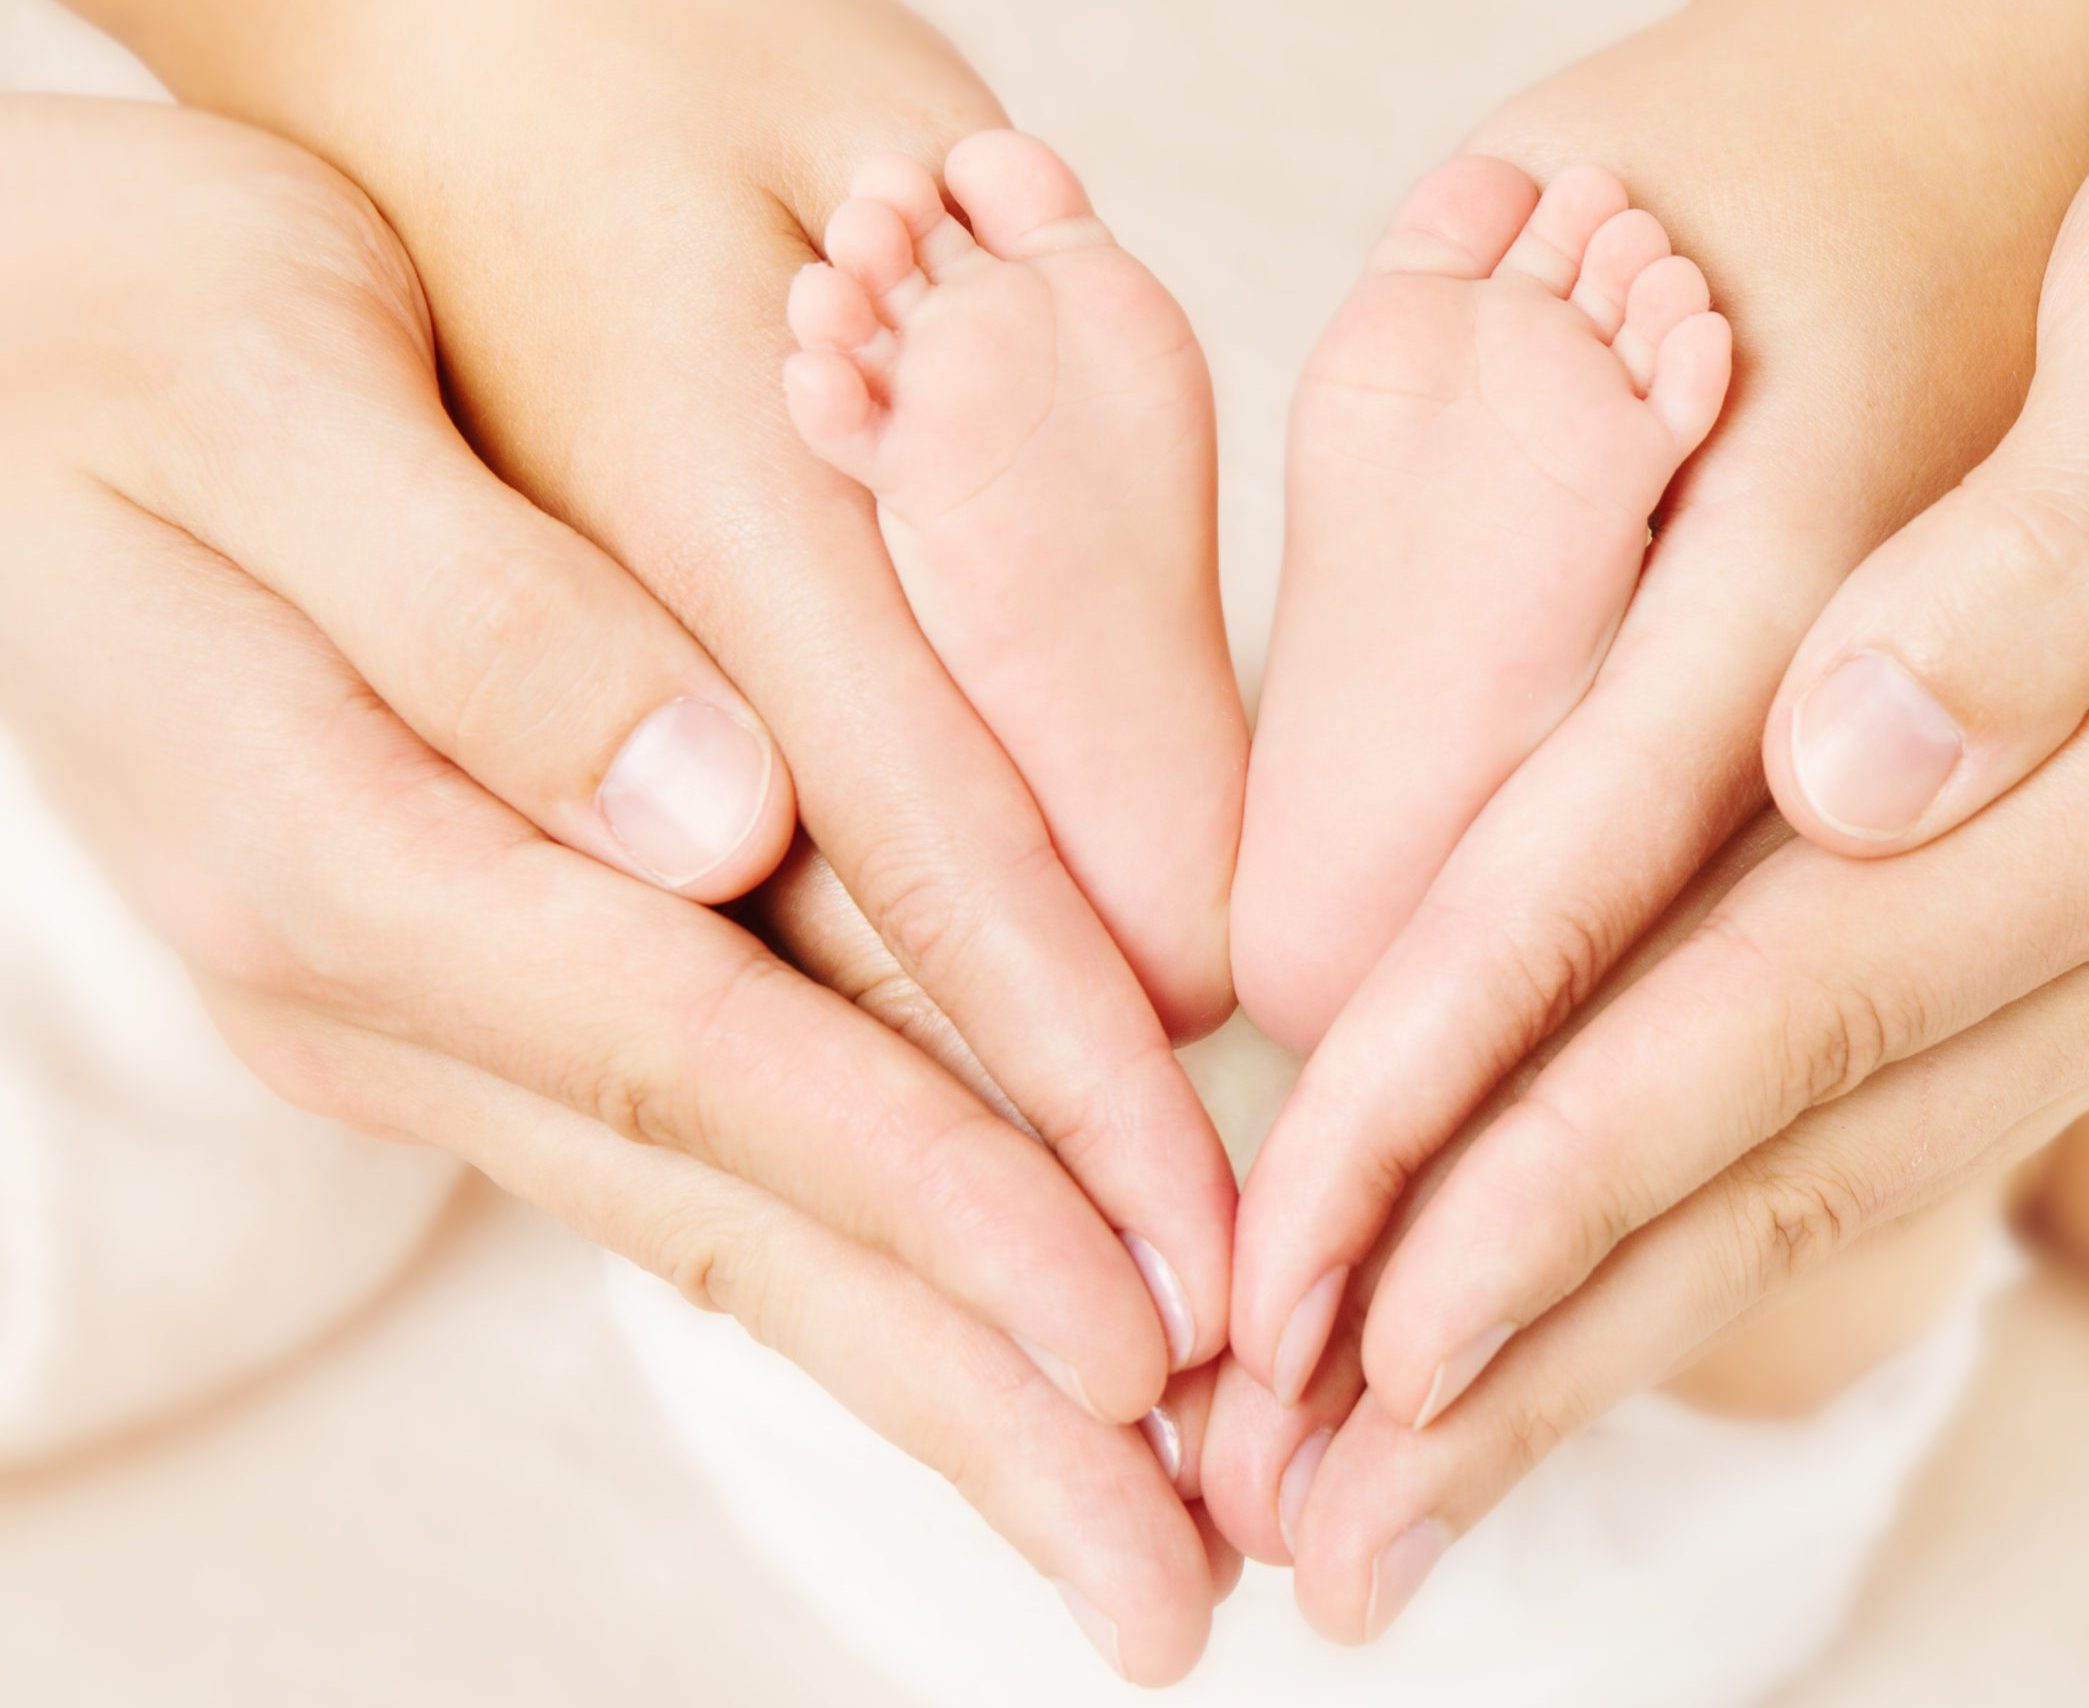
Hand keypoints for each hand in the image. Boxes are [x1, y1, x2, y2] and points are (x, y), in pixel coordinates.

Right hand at [0, 98, 1219, 1681]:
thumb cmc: (114, 328)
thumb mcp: (263, 397)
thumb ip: (481, 618)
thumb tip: (715, 811)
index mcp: (351, 852)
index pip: (712, 1065)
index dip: (946, 1204)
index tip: (1142, 1336)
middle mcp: (399, 980)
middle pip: (743, 1226)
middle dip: (977, 1409)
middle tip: (1173, 1594)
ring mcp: (440, 999)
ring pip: (732, 1223)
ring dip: (945, 1383)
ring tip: (1129, 1524)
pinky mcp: (487, 974)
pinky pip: (702, 1150)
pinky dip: (865, 1257)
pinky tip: (989, 1336)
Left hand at [1210, 0, 2088, 1635]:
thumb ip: (2055, 549)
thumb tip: (1856, 761)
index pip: (1780, 1016)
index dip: (1552, 1170)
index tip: (1361, 1311)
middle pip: (1771, 1176)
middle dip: (1520, 1355)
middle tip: (1310, 1525)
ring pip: (1803, 1196)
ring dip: (1576, 1354)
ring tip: (1382, 1493)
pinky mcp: (2068, 947)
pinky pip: (1848, 1124)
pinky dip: (1673, 1244)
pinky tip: (1544, 1324)